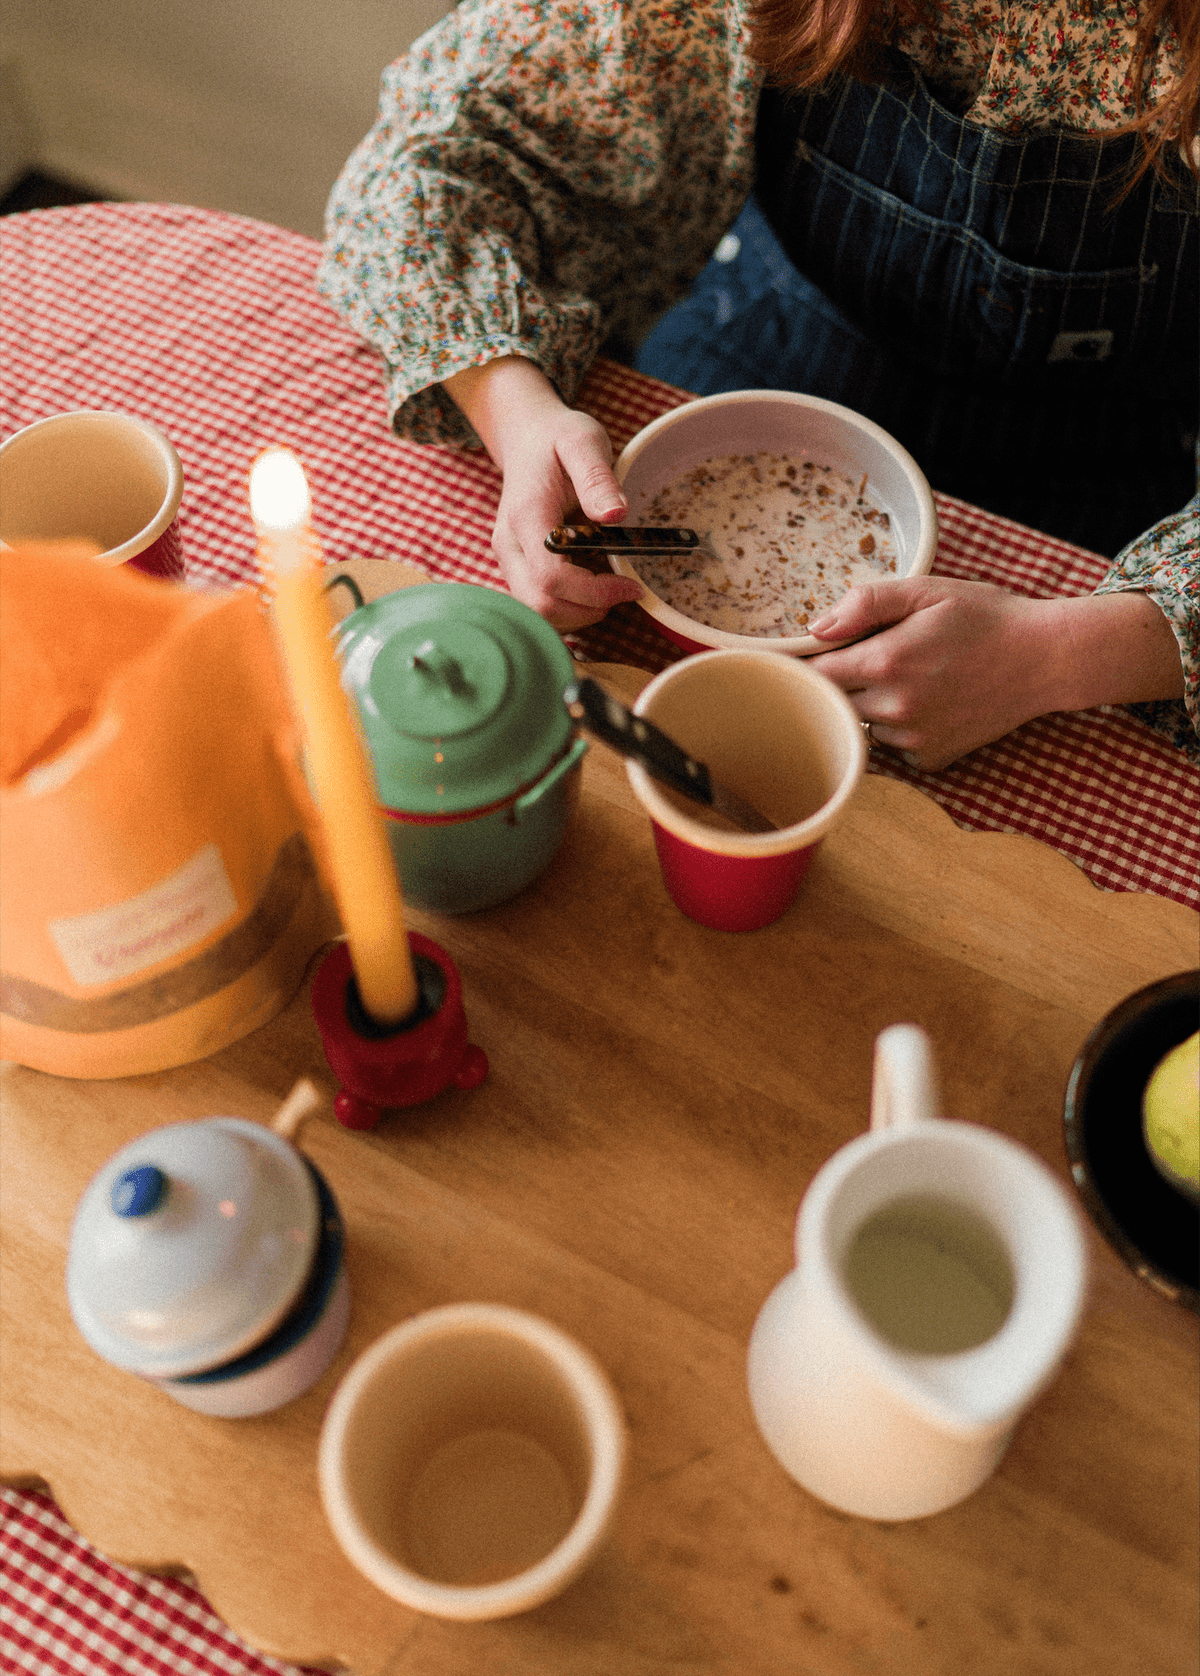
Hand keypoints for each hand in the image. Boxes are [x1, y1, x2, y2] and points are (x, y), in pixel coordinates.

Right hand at [443, 358, 643, 630]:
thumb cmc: (557, 439)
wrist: (527, 438)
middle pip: (541, 605)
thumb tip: (616, 516)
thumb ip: (597, 478)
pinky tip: (594, 583)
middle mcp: (509, 546)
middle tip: (624, 590)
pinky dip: (572, 605)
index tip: (632, 585)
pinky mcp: (518, 568)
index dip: (594, 593)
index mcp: (525, 517)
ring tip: (611, 587)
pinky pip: (540, 603)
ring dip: (581, 612)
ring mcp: (509, 560)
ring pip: (539, 612)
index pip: (551, 578)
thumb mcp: (584, 442)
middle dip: (588, 610)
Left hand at [807, 577, 1183, 770]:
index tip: (817, 653)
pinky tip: (930, 703)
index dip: (812, 663)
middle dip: (846, 681)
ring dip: (872, 705)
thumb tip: (816, 628)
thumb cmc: (986, 617)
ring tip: (912, 677)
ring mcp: (912, 739)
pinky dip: (901, 728)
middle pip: (837, 700)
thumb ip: (867, 603)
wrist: (1045, 658)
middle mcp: (893, 708)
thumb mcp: (927, 590)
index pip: (816, 673)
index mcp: (884, 662)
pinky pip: (893, 746)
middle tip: (877, 656)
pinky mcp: (931, 759)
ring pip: (864, 725)